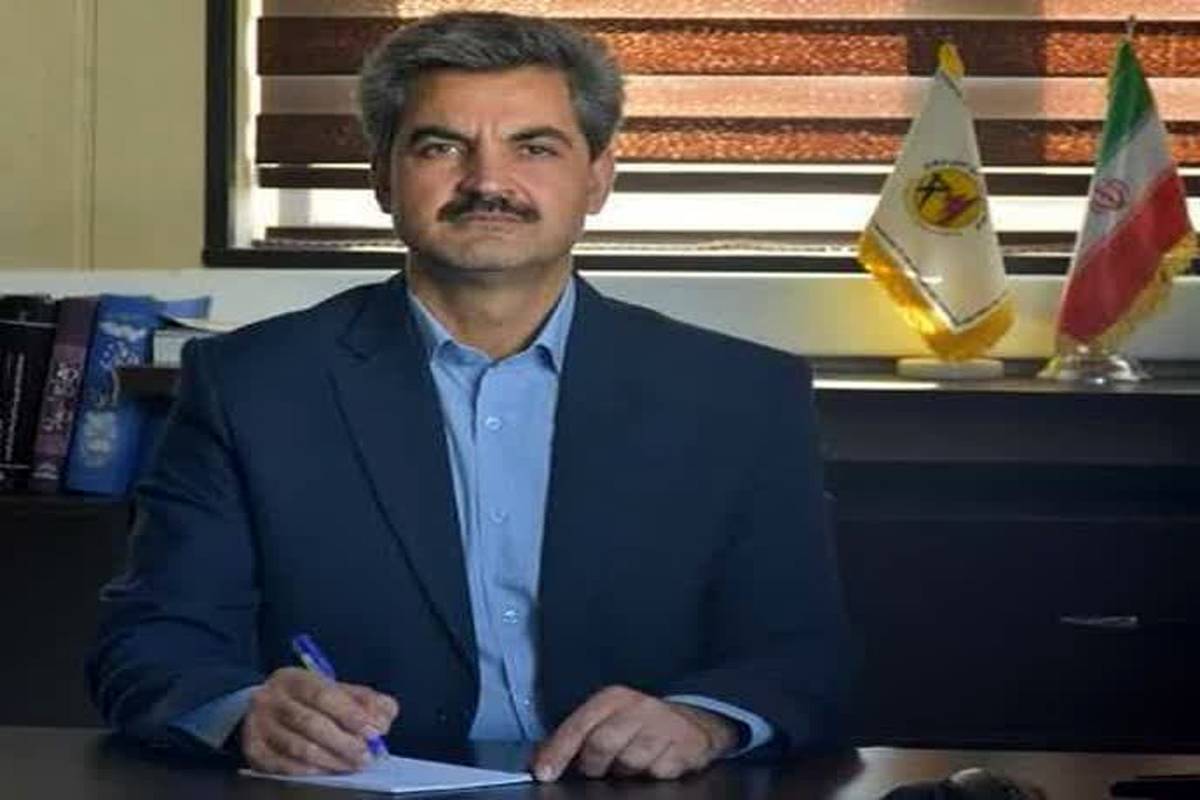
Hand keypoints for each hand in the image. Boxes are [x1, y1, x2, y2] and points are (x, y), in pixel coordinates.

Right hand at [240, 667, 397, 774]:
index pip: (323, 695)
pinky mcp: (253, 750)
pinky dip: (310, 770)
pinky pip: (283, 766)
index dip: (351, 714)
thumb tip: (385, 716)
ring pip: (298, 748)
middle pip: (310, 723)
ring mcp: (258, 726)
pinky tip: (328, 770)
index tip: (374, 730)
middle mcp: (271, 699)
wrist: (261, 708)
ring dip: (331, 760)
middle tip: (366, 755)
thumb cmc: (305, 699)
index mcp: (294, 678)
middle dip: (344, 742)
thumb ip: (363, 699)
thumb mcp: (332, 689)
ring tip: (353, 764)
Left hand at [531, 686, 737, 781]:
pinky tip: (654, 766)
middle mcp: (639, 707)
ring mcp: (664, 726)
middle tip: (597, 771)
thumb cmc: (641, 723)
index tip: (544, 773)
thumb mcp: (609, 718)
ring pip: (631, 761)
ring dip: (626, 771)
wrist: (694, 721)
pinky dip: (653, 774)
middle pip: (602, 744)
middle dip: (594, 765)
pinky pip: (659, 772)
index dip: (558, 752)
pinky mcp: (686, 746)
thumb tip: (541, 760)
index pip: (579, 726)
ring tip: (629, 766)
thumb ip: (578, 736)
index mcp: (614, 698)